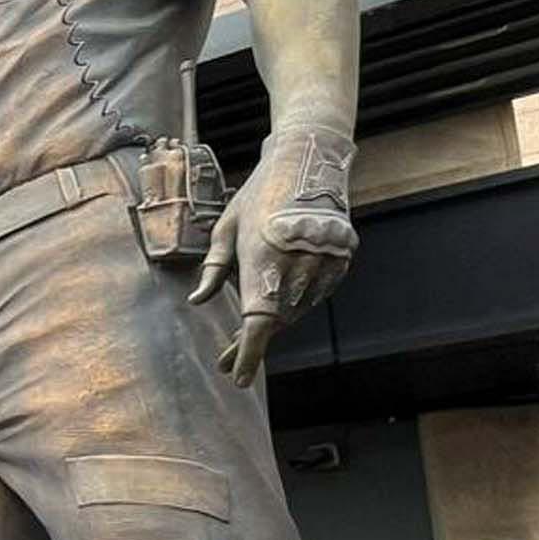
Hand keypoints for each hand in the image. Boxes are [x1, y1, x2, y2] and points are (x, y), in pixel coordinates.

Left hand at [189, 124, 356, 386]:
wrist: (309, 162)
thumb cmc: (259, 194)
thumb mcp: (227, 228)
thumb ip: (214, 268)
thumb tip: (198, 301)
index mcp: (264, 260)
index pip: (257, 322)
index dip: (247, 354)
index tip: (235, 376)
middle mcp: (297, 267)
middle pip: (275, 321)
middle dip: (251, 343)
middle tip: (227, 359)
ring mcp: (324, 264)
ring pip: (296, 311)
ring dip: (274, 322)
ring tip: (249, 329)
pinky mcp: (340, 261)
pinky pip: (315, 295)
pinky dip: (296, 303)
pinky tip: (280, 301)